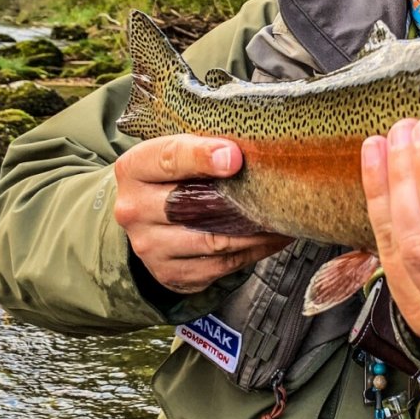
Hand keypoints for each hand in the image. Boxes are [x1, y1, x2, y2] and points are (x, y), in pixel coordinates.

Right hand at [113, 135, 290, 294]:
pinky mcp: (171, 274)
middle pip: (190, 206)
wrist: (146, 217)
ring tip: (285, 217)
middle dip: (238, 201)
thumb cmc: (172, 175)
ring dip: (255, 231)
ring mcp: (150, 247)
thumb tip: (254, 144)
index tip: (236, 157)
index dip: (203, 156)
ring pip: (212, 241)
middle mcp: (134, 210)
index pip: (168, 159)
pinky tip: (274, 237)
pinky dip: (254, 251)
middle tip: (278, 193)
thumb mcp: (177, 150)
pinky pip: (222, 265)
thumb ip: (205, 145)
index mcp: (134, 169)